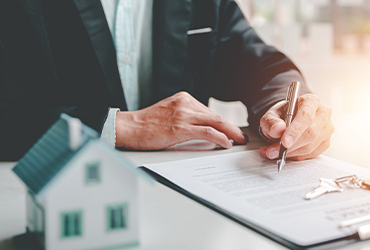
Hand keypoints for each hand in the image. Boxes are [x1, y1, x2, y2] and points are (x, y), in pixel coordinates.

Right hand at [115, 92, 247, 149]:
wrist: (128, 127)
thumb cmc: (145, 124)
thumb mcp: (169, 113)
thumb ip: (185, 116)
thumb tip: (203, 128)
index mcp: (184, 98)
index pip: (209, 111)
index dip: (222, 122)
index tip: (230, 129)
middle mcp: (186, 104)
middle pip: (216, 115)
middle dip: (232, 127)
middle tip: (241, 136)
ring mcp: (184, 115)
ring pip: (216, 122)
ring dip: (231, 133)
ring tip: (238, 141)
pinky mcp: (181, 128)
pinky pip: (208, 132)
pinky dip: (220, 138)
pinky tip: (226, 143)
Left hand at [258, 94, 333, 160]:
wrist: (289, 120)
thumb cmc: (283, 115)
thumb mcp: (272, 114)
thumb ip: (271, 121)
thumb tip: (277, 130)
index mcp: (311, 101)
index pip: (306, 116)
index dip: (295, 131)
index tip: (284, 142)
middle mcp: (323, 113)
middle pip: (311, 133)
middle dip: (291, 145)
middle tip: (273, 151)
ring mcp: (327, 129)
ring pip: (311, 146)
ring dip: (291, 153)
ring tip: (274, 152)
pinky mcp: (326, 142)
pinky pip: (311, 154)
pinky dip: (296, 156)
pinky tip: (286, 153)